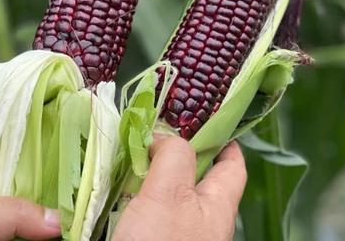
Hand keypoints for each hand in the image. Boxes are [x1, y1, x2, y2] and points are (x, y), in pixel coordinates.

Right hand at [113, 136, 246, 240]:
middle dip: (175, 151)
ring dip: (147, 172)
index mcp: (217, 206)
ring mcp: (175, 235)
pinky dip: (130, 195)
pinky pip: (143, 213)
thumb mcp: (171, 195)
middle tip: (150, 129)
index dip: (223, 139)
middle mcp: (200, 222)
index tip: (206, 116)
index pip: (232, 165)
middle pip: (195, 176)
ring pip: (165, 194)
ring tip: (126, 152)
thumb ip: (175, 157)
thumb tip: (166, 136)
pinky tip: (112, 188)